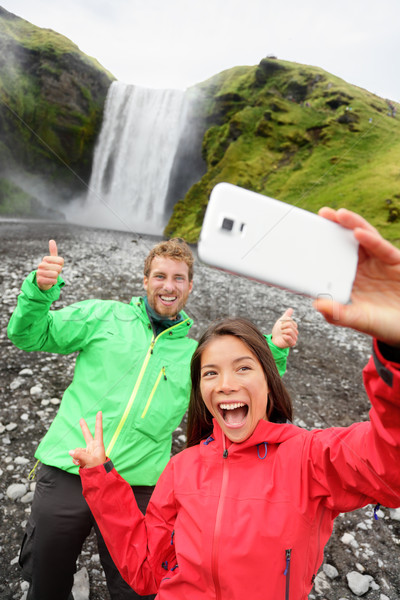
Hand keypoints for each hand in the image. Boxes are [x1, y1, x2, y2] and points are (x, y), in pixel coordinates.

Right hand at [36, 240, 63, 290]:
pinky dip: (54, 282)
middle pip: (59, 268)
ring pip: (55, 275)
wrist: (43, 280)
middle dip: (58, 272)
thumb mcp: (53, 260)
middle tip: (54, 272)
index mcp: (46, 259)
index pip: (61, 261)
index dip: (61, 265)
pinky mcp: (40, 280)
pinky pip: (53, 281)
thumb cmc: (50, 269)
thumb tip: (51, 240)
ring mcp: (39, 272)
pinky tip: (50, 281)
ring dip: (56, 277)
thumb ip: (53, 251)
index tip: (56, 266)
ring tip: (52, 276)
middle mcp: (41, 265)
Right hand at [69, 411, 106, 468]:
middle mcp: (93, 447)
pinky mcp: (83, 457)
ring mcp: (87, 452)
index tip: (100, 412)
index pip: (98, 430)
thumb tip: (70, 451)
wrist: (98, 478)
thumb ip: (80, 455)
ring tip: (81, 462)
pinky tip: (79, 464)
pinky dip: (75, 460)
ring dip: (77, 455)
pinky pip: (75, 456)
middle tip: (81, 419)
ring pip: (77, 450)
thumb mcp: (90, 461)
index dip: (98, 421)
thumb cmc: (98, 468)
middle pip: (87, 435)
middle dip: (83, 428)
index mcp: (98, 445)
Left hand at [271, 308, 297, 347]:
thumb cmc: (278, 331)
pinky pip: (288, 337)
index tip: (281, 325)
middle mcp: (296, 332)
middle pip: (290, 325)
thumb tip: (291, 309)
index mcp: (294, 327)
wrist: (274, 339)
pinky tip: (282, 338)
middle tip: (280, 330)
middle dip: (282, 326)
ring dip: (282, 332)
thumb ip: (286, 316)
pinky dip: (283, 336)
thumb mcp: (281, 321)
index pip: (290, 320)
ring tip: (281, 334)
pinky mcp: (292, 343)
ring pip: (289, 330)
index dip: (284, 321)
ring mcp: (295, 338)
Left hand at [314, 208, 399, 345]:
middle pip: (347, 241)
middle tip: (322, 214)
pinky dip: (371, 240)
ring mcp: (379, 261)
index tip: (307, 234)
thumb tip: (317, 305)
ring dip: (352, 224)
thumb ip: (338, 314)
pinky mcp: (395, 261)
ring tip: (339, 215)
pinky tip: (359, 232)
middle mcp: (363, 266)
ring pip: (365, 238)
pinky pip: (382, 248)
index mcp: (349, 277)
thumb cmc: (383, 323)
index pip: (333, 257)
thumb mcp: (358, 320)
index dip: (322, 244)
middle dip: (335, 226)